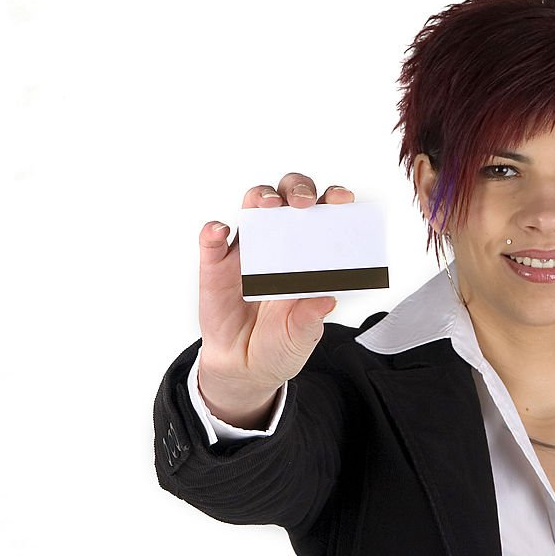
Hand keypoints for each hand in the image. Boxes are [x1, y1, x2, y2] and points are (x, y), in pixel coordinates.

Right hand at [195, 173, 354, 421]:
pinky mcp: (216, 265)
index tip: (342, 200)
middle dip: (297, 190)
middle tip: (303, 203)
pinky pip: (212, 241)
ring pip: (252, 207)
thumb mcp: (303, 334)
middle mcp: (280, 243)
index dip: (332, 200)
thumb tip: (325, 299)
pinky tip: (220, 231)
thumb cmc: (281, 340)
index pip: (322, 215)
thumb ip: (311, 317)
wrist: (245, 366)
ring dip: (259, 198)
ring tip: (267, 205)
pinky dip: (214, 231)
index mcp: (309, 253)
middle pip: (287, 199)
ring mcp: (247, 250)